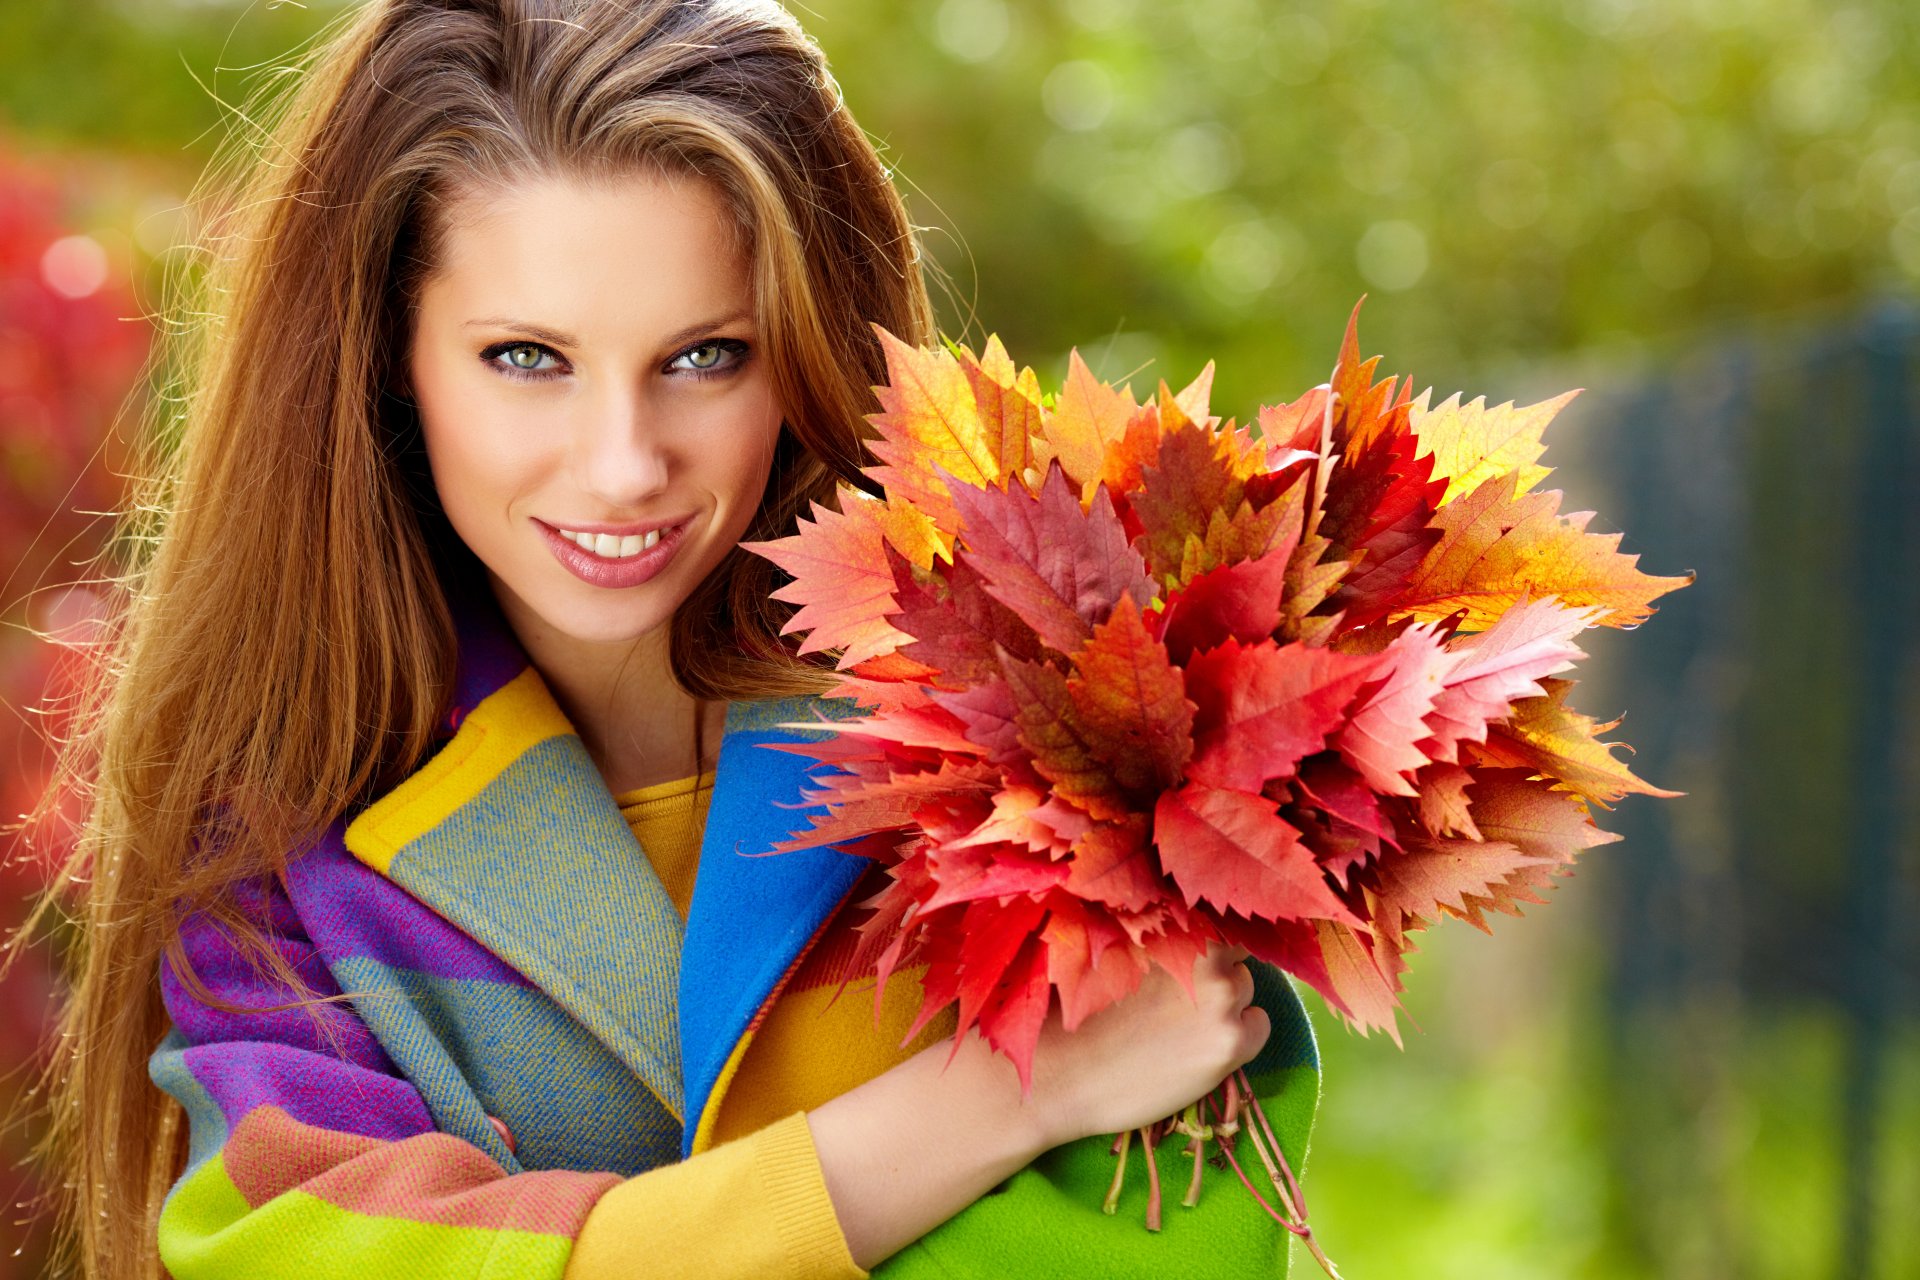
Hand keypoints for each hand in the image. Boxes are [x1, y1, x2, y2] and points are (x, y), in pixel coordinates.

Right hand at [1015, 941, 1269, 1148]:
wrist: (1064, 1073)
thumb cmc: (1081, 1012)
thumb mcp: (1119, 952)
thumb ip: (1161, 936)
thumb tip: (1190, 923)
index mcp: (1176, 926)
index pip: (1224, 912)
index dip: (1218, 928)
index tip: (1208, 944)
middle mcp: (1207, 954)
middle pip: (1238, 952)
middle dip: (1219, 967)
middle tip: (1184, 994)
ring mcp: (1223, 997)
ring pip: (1246, 988)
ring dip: (1227, 1001)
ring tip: (1183, 1024)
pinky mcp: (1232, 1042)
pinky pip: (1259, 1025)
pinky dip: (1241, 1034)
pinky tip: (1201, 1045)